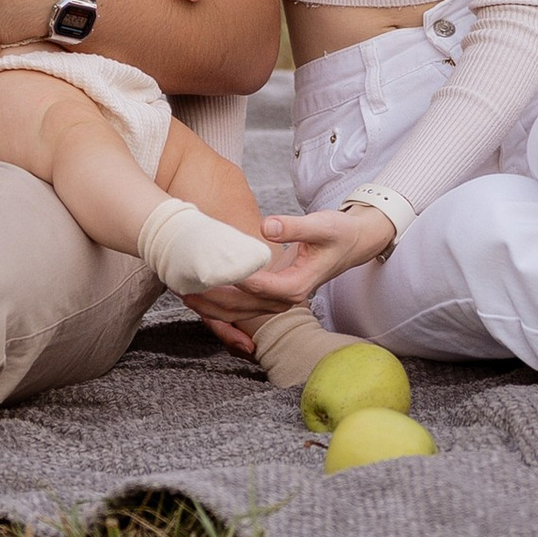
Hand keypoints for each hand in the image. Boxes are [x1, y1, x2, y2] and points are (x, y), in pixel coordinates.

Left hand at [180, 201, 395, 343]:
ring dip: (212, 306)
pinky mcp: (272, 295)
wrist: (353, 243)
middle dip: (213, 298)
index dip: (232, 278)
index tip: (208, 267)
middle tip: (185, 285)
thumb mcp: (320, 224)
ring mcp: (279, 300)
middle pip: (243, 306)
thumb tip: (266, 227)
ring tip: (184, 293)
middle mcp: (287, 298)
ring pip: (240, 312)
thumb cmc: (338, 233)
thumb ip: (292, 226)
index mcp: (296, 286)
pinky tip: (200, 295)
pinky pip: (243, 306)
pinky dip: (221, 305)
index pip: (257, 286)